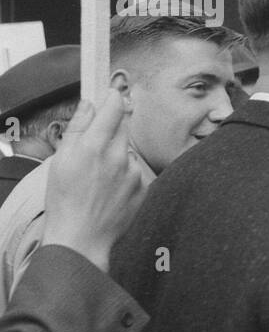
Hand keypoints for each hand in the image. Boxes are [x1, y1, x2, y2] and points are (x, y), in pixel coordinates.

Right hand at [42, 90, 144, 273]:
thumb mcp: (61, 160)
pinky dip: (125, 176)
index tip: (111, 94)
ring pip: (127, 151)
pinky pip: (135, 172)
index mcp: (94, 146)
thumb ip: (78, 128)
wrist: (82, 238)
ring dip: (116, 156)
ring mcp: (134, 172)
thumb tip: (90, 103)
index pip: (114, 107)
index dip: (112, 98)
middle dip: (111, 130)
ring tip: (98, 179)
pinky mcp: (144, 187)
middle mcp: (118, 156)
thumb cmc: (65, 200)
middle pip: (122, 127)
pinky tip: (110, 191)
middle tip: (95, 146)